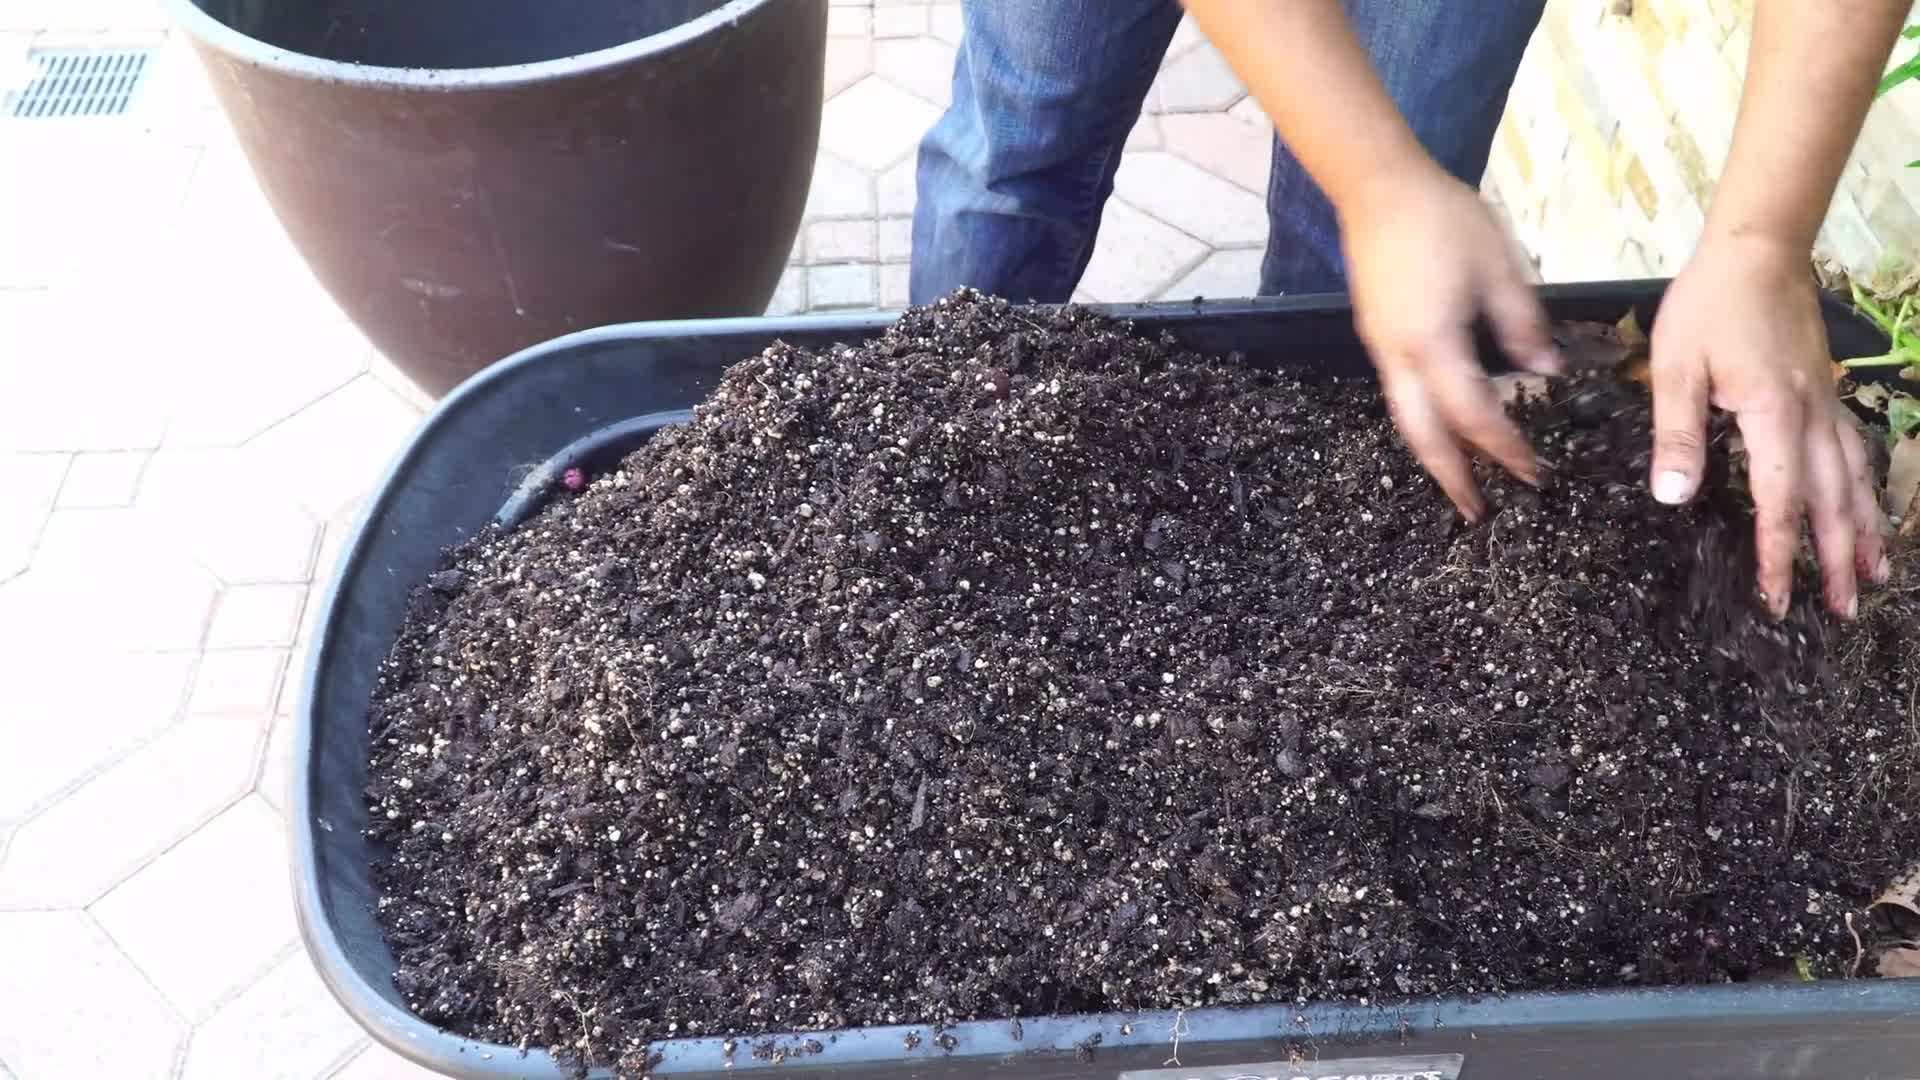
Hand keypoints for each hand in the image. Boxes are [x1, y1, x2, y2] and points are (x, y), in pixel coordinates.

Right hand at [1340, 165, 1560, 520]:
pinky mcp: (1377, 335)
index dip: (1506, 449)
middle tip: (1476, 512)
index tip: (1534, 474)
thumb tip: (1547, 373)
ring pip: (1406, 420)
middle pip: (1423, 437)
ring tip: (1462, 480)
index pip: (1476, 414)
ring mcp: (1382, 348)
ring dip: (1434, 455)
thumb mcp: (1502, 269)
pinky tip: (1444, 424)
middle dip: (1452, 478)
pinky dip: (1424, 423)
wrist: (1377, 188)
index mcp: (1435, 345)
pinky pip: (1401, 395)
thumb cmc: (1445, 221)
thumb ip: (1525, 326)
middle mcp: (1400, 358)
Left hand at [1649, 233, 1888, 618]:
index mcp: (1773, 416)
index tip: (1778, 598)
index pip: (1779, 501)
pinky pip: (1854, 453)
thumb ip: (1677, 433)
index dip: (1779, 554)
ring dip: (1863, 532)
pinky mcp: (1826, 393)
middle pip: (1832, 502)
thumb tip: (1674, 498)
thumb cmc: (1709, 305)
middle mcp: (1811, 417)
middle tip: (1843, 611)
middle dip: (1837, 559)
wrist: (1758, 248)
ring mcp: (1825, 404)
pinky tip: (1868, 511)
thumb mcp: (1675, 367)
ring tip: (1872, 577)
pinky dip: (1866, 490)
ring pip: (1855, 480)